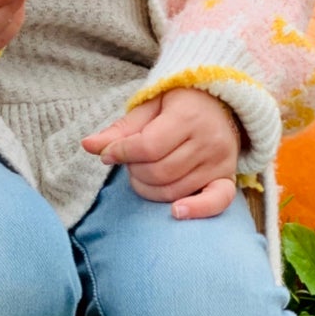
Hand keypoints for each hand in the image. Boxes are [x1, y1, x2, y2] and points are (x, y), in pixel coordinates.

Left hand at [83, 88, 239, 219]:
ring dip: (149, 188)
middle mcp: (208, 141)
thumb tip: (87, 145)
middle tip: (129, 162)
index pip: (148, 146)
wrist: (221, 103)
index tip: (107, 154)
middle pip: (159, 171)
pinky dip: (196, 210)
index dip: (121, 153)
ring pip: (175, 189)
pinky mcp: (227, 179)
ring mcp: (220, 162)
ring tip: (142, 173)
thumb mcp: (148, 107)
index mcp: (187, 117)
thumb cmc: (178, 103)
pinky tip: (176, 212)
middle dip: (134, 171)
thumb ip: (120, 129)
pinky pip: (217, 202)